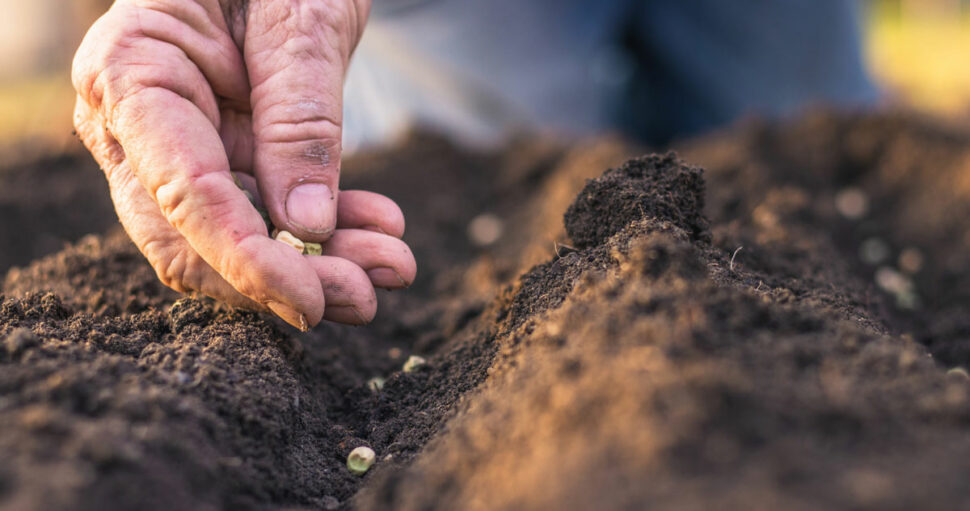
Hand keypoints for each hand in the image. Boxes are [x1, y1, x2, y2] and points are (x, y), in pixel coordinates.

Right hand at [72, 0, 415, 328]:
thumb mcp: (300, 20)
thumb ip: (299, 119)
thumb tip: (306, 229)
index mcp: (132, 73)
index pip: (182, 194)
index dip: (247, 262)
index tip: (312, 302)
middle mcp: (137, 123)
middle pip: (195, 239)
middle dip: (284, 280)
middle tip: (368, 295)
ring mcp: (178, 145)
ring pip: (235, 240)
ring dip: (316, 265)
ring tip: (393, 264)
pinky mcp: (224, 154)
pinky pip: (265, 215)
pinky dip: (325, 232)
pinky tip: (379, 229)